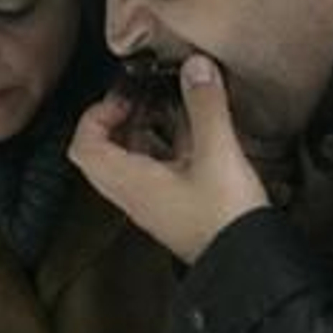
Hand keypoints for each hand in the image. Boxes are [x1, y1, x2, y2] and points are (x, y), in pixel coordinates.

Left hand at [69, 53, 268, 263]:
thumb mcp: (219, 154)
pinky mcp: (174, 206)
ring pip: (131, 161)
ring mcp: (152, 202)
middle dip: (118, 119)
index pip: (84, 147)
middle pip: (103, 152)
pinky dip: (166, 147)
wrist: (247, 265)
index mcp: (130, 182)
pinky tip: (193, 131)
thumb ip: (205, 107)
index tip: (123, 97)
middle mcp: (133, 194)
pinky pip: (157, 170)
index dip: (95, 116)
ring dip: (143, 131)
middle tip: (142, 98)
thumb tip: (195, 67)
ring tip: (168, 107)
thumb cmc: (226, 218)